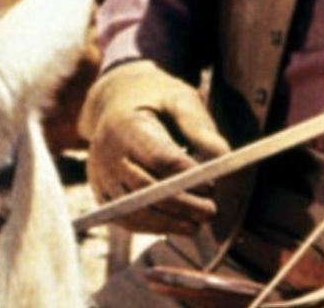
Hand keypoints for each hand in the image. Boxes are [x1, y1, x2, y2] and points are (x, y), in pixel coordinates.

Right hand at [78, 60, 231, 234]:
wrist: (116, 101)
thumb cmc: (155, 97)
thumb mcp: (180, 97)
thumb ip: (199, 124)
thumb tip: (223, 155)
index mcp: (125, 124)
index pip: (157, 156)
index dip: (185, 175)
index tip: (211, 185)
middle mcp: (106, 152)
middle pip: (143, 187)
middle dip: (179, 204)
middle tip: (210, 211)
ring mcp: (99, 174)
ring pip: (131, 208)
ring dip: (165, 222)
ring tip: (197, 226)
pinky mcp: (100, 191)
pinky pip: (122, 217)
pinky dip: (150, 226)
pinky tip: (176, 225)